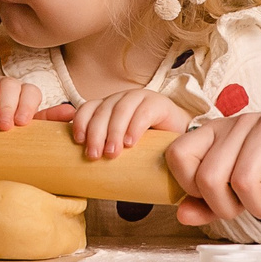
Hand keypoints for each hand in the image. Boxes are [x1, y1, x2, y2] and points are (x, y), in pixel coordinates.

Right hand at [0, 75, 64, 131]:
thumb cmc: (8, 134)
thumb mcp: (29, 130)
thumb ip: (48, 121)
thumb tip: (72, 112)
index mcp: (25, 95)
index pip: (30, 91)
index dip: (27, 105)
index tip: (22, 122)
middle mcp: (7, 87)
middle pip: (10, 85)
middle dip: (7, 106)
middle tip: (4, 126)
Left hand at [68, 88, 183, 159]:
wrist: (181, 140)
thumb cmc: (147, 146)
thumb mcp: (121, 146)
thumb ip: (104, 147)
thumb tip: (83, 163)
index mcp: (108, 106)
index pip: (88, 108)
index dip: (81, 122)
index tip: (79, 141)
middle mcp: (121, 99)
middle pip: (102, 111)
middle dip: (96, 133)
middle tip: (94, 155)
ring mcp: (140, 98)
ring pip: (121, 110)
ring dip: (114, 132)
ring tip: (112, 153)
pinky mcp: (158, 103)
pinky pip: (143, 112)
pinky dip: (134, 127)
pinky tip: (130, 143)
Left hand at [164, 109, 260, 225]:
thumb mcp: (248, 179)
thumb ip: (212, 198)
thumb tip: (182, 215)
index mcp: (222, 129)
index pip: (178, 155)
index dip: (193, 189)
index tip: (220, 198)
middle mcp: (243, 122)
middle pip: (209, 178)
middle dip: (229, 208)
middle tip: (254, 207)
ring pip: (243, 183)